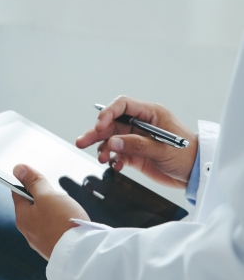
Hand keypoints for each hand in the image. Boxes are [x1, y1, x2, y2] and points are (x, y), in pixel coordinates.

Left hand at [12, 164, 89, 259]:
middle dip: (45, 197)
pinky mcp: (54, 247)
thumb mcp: (47, 195)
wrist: (82, 254)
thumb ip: (33, 182)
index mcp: (22, 217)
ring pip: (44, 217)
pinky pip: (54, 229)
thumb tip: (18, 169)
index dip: (27, 182)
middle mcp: (28, 231)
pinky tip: (70, 222)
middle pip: (32, 205)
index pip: (17, 193)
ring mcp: (41, 241)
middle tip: (57, 197)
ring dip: (54, 210)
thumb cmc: (63, 223)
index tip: (37, 179)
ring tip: (66, 211)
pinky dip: (61, 222)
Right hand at [76, 96, 197, 187]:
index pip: (122, 106)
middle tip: (82, 141)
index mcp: (150, 114)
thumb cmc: (188, 155)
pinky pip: (117, 153)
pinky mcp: (134, 153)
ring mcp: (136, 139)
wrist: (196, 174)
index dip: (108, 113)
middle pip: (111, 123)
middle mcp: (140, 124)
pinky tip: (115, 165)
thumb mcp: (163, 149)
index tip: (99, 126)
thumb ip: (137, 145)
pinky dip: (113, 159)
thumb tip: (114, 142)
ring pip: (111, 139)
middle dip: (96, 132)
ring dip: (102, 148)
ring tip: (100, 158)